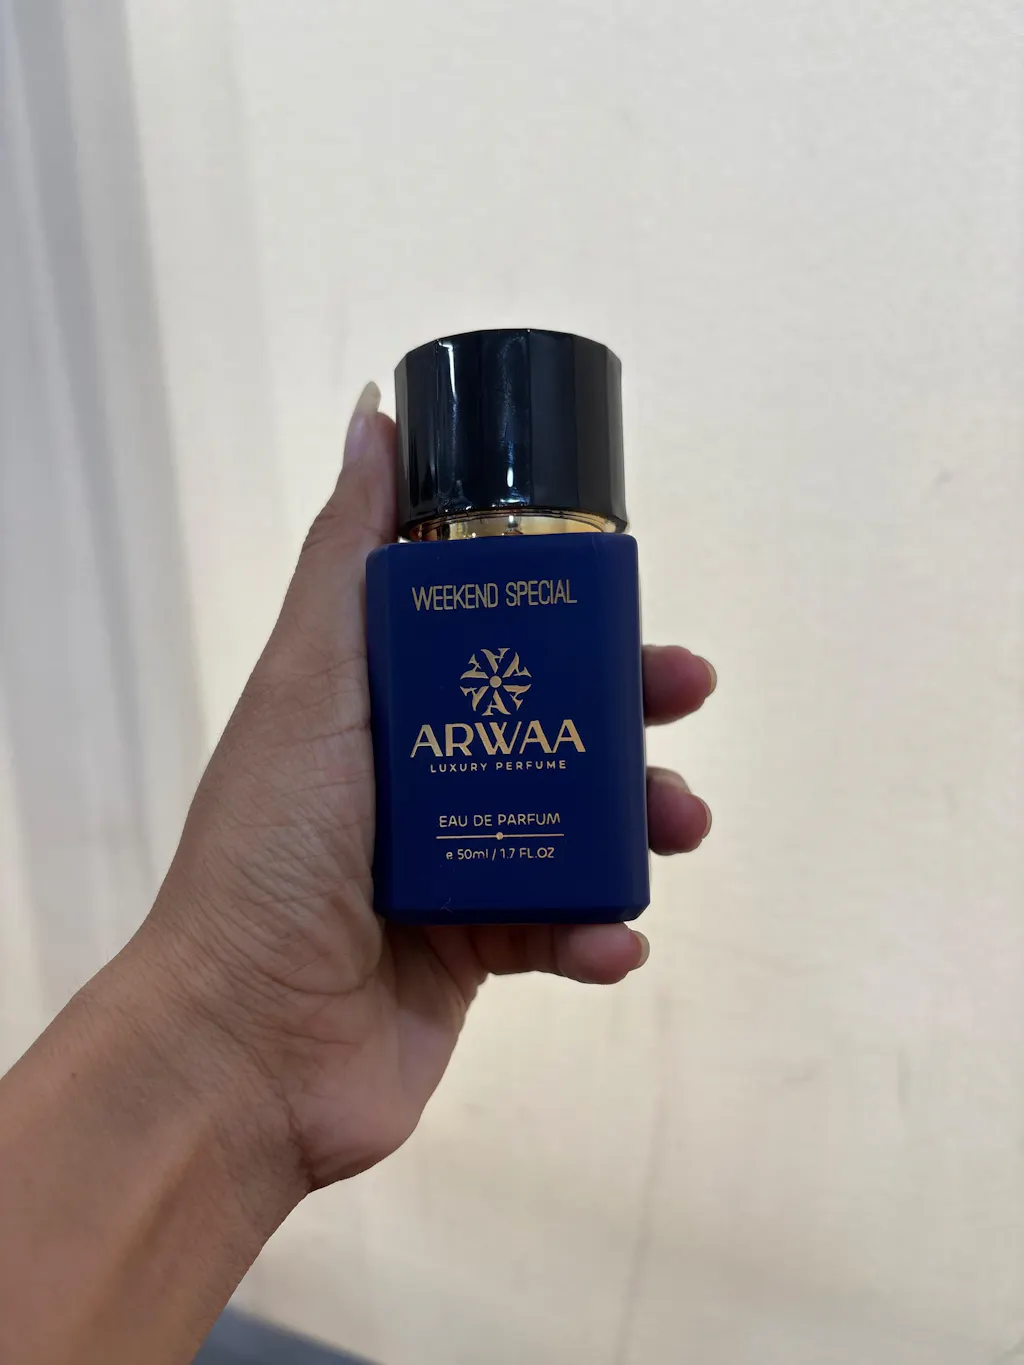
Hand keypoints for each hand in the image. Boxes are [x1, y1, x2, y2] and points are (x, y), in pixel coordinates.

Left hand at [139, 385, 715, 1189]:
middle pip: (551, 721)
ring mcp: (450, 866)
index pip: (491, 638)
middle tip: (686, 691)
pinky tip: (613, 940)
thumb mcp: (312, 684)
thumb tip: (374, 414)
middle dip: (629, 706)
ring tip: (682, 823)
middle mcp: (418, 777)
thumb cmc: (271, 851)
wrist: (246, 1045)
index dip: (564, 612)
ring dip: (640, 819)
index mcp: (380, 707)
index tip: (624, 595)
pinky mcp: (475, 954)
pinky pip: (559, 930)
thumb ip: (347, 558)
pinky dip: (596, 934)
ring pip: (574, 824)